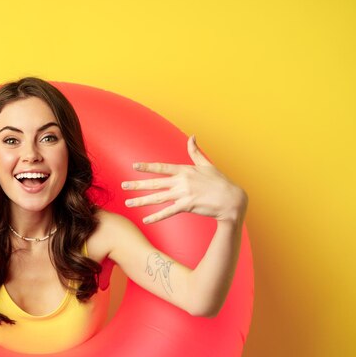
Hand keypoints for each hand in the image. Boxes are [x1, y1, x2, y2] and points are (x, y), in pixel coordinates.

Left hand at [121, 136, 246, 223]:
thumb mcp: (207, 164)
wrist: (232, 200)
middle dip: (137, 184)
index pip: (161, 167)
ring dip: (141, 201)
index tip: (134, 166)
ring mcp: (184, 194)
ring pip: (157, 198)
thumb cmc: (221, 182)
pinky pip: (168, 212)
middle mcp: (181, 181)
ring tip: (128, 202)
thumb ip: (195, 152)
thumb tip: (192, 136)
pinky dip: (156, 217)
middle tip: (122, 185)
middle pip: (154, 183)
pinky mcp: (187, 206)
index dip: (147, 167)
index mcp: (185, 170)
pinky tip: (146, 219)